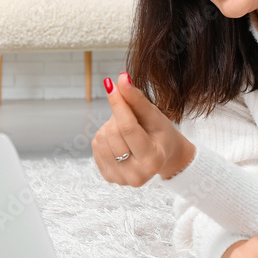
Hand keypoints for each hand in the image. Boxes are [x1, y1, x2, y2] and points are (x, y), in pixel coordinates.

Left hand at [91, 72, 195, 186]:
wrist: (161, 157)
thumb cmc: (159, 134)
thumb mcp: (153, 115)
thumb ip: (136, 98)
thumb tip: (121, 78)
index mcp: (153, 160)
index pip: (128, 128)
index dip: (118, 103)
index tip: (109, 84)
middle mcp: (137, 175)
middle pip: (113, 133)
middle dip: (118, 117)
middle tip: (129, 116)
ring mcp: (121, 179)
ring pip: (102, 139)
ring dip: (111, 126)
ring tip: (126, 130)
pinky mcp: (108, 177)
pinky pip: (96, 146)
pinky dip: (105, 137)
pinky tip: (118, 140)